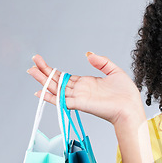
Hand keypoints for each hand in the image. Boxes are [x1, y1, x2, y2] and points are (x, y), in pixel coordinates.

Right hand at [27, 52, 143, 125]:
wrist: (130, 108)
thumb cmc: (126, 94)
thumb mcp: (115, 72)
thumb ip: (102, 62)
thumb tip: (89, 54)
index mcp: (87, 83)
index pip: (66, 77)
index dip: (53, 70)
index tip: (42, 62)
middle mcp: (81, 90)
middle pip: (58, 81)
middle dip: (44, 72)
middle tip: (32, 63)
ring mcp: (79, 97)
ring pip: (56, 88)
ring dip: (43, 81)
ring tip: (31, 71)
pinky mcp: (80, 104)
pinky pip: (61, 101)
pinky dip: (50, 97)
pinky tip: (39, 93)